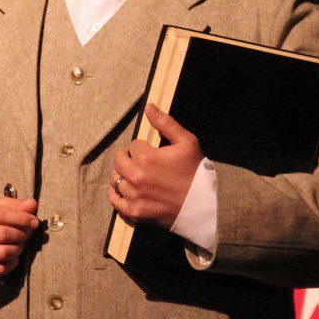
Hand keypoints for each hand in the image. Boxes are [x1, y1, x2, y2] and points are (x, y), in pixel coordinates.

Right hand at [0, 197, 39, 278]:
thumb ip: (13, 206)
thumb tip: (32, 205)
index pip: (1, 214)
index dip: (21, 218)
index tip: (33, 221)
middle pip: (3, 234)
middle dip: (21, 234)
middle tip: (27, 233)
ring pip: (3, 253)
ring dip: (18, 249)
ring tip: (20, 244)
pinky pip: (0, 268)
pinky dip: (11, 263)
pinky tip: (12, 256)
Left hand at [108, 103, 203, 228]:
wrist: (203, 204)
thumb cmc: (195, 171)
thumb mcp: (186, 142)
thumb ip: (165, 123)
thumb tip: (148, 107)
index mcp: (146, 158)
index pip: (133, 145)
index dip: (142, 147)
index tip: (152, 153)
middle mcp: (136, 176)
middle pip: (119, 160)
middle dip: (128, 158)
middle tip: (141, 162)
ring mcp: (134, 196)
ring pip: (115, 179)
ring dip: (123, 175)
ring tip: (136, 176)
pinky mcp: (134, 212)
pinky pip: (115, 200)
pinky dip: (116, 194)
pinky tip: (124, 190)